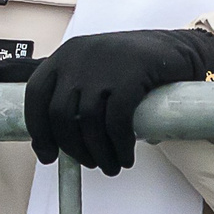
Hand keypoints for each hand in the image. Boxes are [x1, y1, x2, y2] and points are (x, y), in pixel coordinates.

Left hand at [24, 27, 213, 174]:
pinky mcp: (131, 74)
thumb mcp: (97, 71)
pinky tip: (125, 156)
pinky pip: (117, 120)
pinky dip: (119, 145)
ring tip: (111, 165)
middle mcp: (79, 56)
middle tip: (90, 163)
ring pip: (88, 122)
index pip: (35, 97)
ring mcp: (104, 64)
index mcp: (66, 55)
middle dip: (73, 148)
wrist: (177, 47)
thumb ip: (78, 95)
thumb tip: (63, 141)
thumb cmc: (135, 67)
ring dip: (98, 152)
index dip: (39, 132)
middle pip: (60, 114)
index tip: (48, 156)